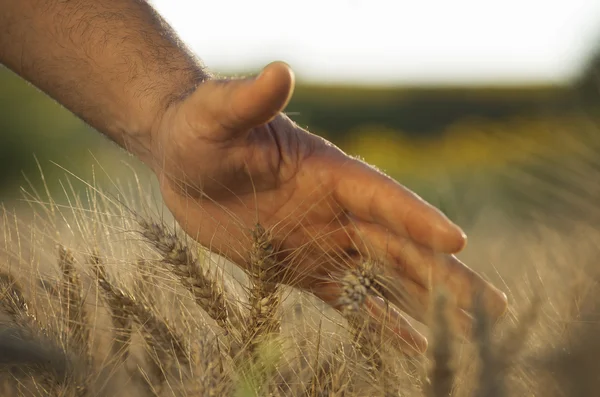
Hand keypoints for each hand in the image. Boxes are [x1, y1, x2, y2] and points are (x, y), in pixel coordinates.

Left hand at [150, 62, 507, 353]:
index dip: (418, 218)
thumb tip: (280, 70)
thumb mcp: (219, 115)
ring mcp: (324, 241)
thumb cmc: (201, 130)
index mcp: (329, 172)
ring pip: (385, 277)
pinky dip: (381, 321)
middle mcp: (337, 209)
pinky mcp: (302, 267)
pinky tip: (413, 344)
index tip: (458, 242)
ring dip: (427, 303)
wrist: (184, 162)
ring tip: (470, 330)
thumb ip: (250, 101)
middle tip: (494, 307)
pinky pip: (349, 299)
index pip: (383, 198)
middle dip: (446, 276)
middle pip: (402, 246)